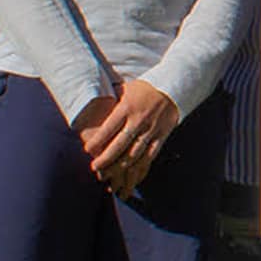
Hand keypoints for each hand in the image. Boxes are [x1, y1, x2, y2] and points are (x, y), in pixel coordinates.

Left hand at [81, 79, 179, 194]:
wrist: (173, 86)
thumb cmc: (144, 88)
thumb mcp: (126, 89)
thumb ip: (112, 101)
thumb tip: (91, 106)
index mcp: (127, 107)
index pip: (109, 127)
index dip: (97, 140)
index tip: (87, 150)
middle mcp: (139, 120)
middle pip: (120, 144)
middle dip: (106, 158)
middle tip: (95, 168)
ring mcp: (152, 129)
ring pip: (134, 153)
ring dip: (120, 167)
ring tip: (109, 175)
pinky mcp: (162, 135)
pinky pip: (150, 155)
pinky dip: (140, 167)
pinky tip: (130, 174)